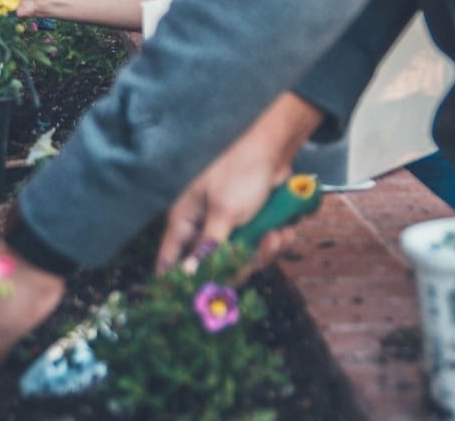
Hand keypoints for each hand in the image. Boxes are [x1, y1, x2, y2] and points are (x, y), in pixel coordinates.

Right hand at [154, 93, 322, 273]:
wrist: (274, 152)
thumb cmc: (239, 172)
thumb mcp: (224, 211)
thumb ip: (208, 247)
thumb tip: (188, 276)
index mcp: (186, 221)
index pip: (170, 260)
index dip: (178, 282)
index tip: (194, 301)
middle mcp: (204, 230)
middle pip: (213, 269)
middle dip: (241, 263)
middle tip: (261, 247)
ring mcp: (228, 231)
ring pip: (241, 262)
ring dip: (264, 251)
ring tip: (277, 233)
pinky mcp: (250, 229)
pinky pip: (260, 250)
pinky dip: (275, 241)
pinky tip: (284, 228)